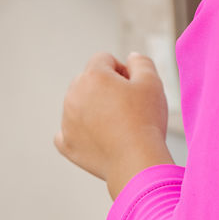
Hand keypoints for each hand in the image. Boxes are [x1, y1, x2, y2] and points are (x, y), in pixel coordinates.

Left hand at [55, 52, 174, 198]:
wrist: (136, 161)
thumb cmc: (145, 120)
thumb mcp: (152, 82)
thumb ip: (141, 62)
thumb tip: (130, 58)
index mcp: (93, 76)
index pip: (104, 59)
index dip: (123, 71)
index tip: (135, 89)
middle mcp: (73, 94)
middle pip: (89, 80)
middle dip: (106, 88)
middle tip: (128, 107)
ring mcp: (67, 120)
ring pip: (78, 104)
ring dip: (94, 108)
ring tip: (118, 125)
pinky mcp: (66, 143)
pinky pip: (67, 131)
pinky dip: (80, 132)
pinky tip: (97, 137)